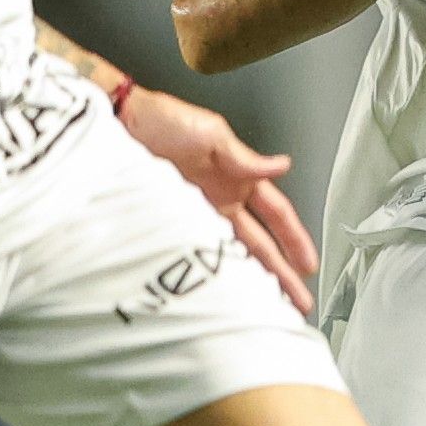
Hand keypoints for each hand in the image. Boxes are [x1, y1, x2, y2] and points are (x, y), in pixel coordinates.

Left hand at [114, 89, 320, 315]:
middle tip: (297, 299)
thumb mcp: (212, 134)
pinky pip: (202, 254)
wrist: (117, 126)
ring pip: (235, 254)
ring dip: (252, 278)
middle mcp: (222, 200)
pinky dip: (216, 274)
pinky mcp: (171, 224)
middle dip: (282, 271)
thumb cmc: (162, 121)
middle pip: (261, 243)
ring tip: (266, 304)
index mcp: (238, 178)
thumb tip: (281, 165)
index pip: (277, 214)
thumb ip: (246, 158)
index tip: (308, 263)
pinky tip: (224, 292)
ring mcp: (198, 215)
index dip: (295, 239)